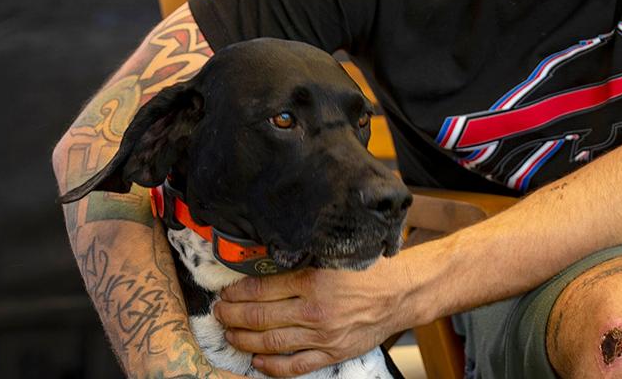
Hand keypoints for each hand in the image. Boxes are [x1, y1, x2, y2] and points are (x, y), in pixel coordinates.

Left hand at [214, 256, 414, 376]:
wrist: (401, 293)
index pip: (261, 288)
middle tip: (219, 312)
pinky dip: (271, 366)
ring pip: (271, 343)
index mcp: (314, 280)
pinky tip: (256, 361)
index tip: (226, 291)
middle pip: (259, 317)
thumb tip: (266, 262)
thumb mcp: (335, 255)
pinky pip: (295, 366)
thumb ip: (303, 260)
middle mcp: (316, 310)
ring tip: (229, 334)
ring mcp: (323, 336)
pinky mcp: (332, 354)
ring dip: (243, 340)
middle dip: (231, 316)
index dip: (237, 292)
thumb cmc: (370, 270)